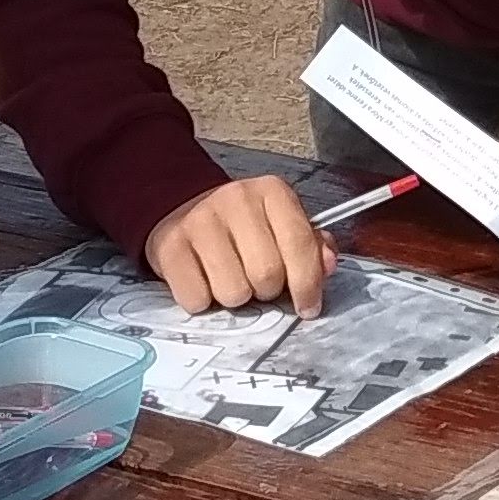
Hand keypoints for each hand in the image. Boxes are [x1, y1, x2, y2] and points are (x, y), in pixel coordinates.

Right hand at [143, 173, 331, 315]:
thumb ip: (311, 245)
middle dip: (267, 291)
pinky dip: (203, 301)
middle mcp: (236, 199)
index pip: (301, 245)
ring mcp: (200, 221)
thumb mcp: (281, 224)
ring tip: (230, 279)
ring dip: (236, 298)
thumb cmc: (242, 225)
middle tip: (258, 284)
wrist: (183, 206)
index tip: (308, 307)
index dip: (308, 285)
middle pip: (267, 274)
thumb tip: (328, 265)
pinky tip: (204, 281)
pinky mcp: (170, 246)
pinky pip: (197, 299)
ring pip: (233, 292)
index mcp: (272, 192)